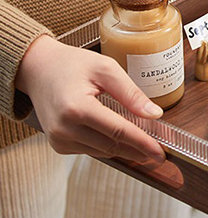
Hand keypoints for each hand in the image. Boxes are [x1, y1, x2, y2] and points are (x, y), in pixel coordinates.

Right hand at [15, 35, 165, 163]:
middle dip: (138, 150)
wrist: (37, 68)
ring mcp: (59, 139)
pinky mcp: (59, 144)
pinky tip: (120, 140)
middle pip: (112, 146)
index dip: (143, 143)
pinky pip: (91, 150)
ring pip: (103, 152)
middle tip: (159, 153)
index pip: (118, 132)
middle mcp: (64, 128)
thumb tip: (154, 114)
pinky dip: (108, 146)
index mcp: (77, 108)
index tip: (160, 151)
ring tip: (144, 145)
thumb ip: (131, 93)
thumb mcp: (106, 69)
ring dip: (125, 150)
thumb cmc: (71, 64)